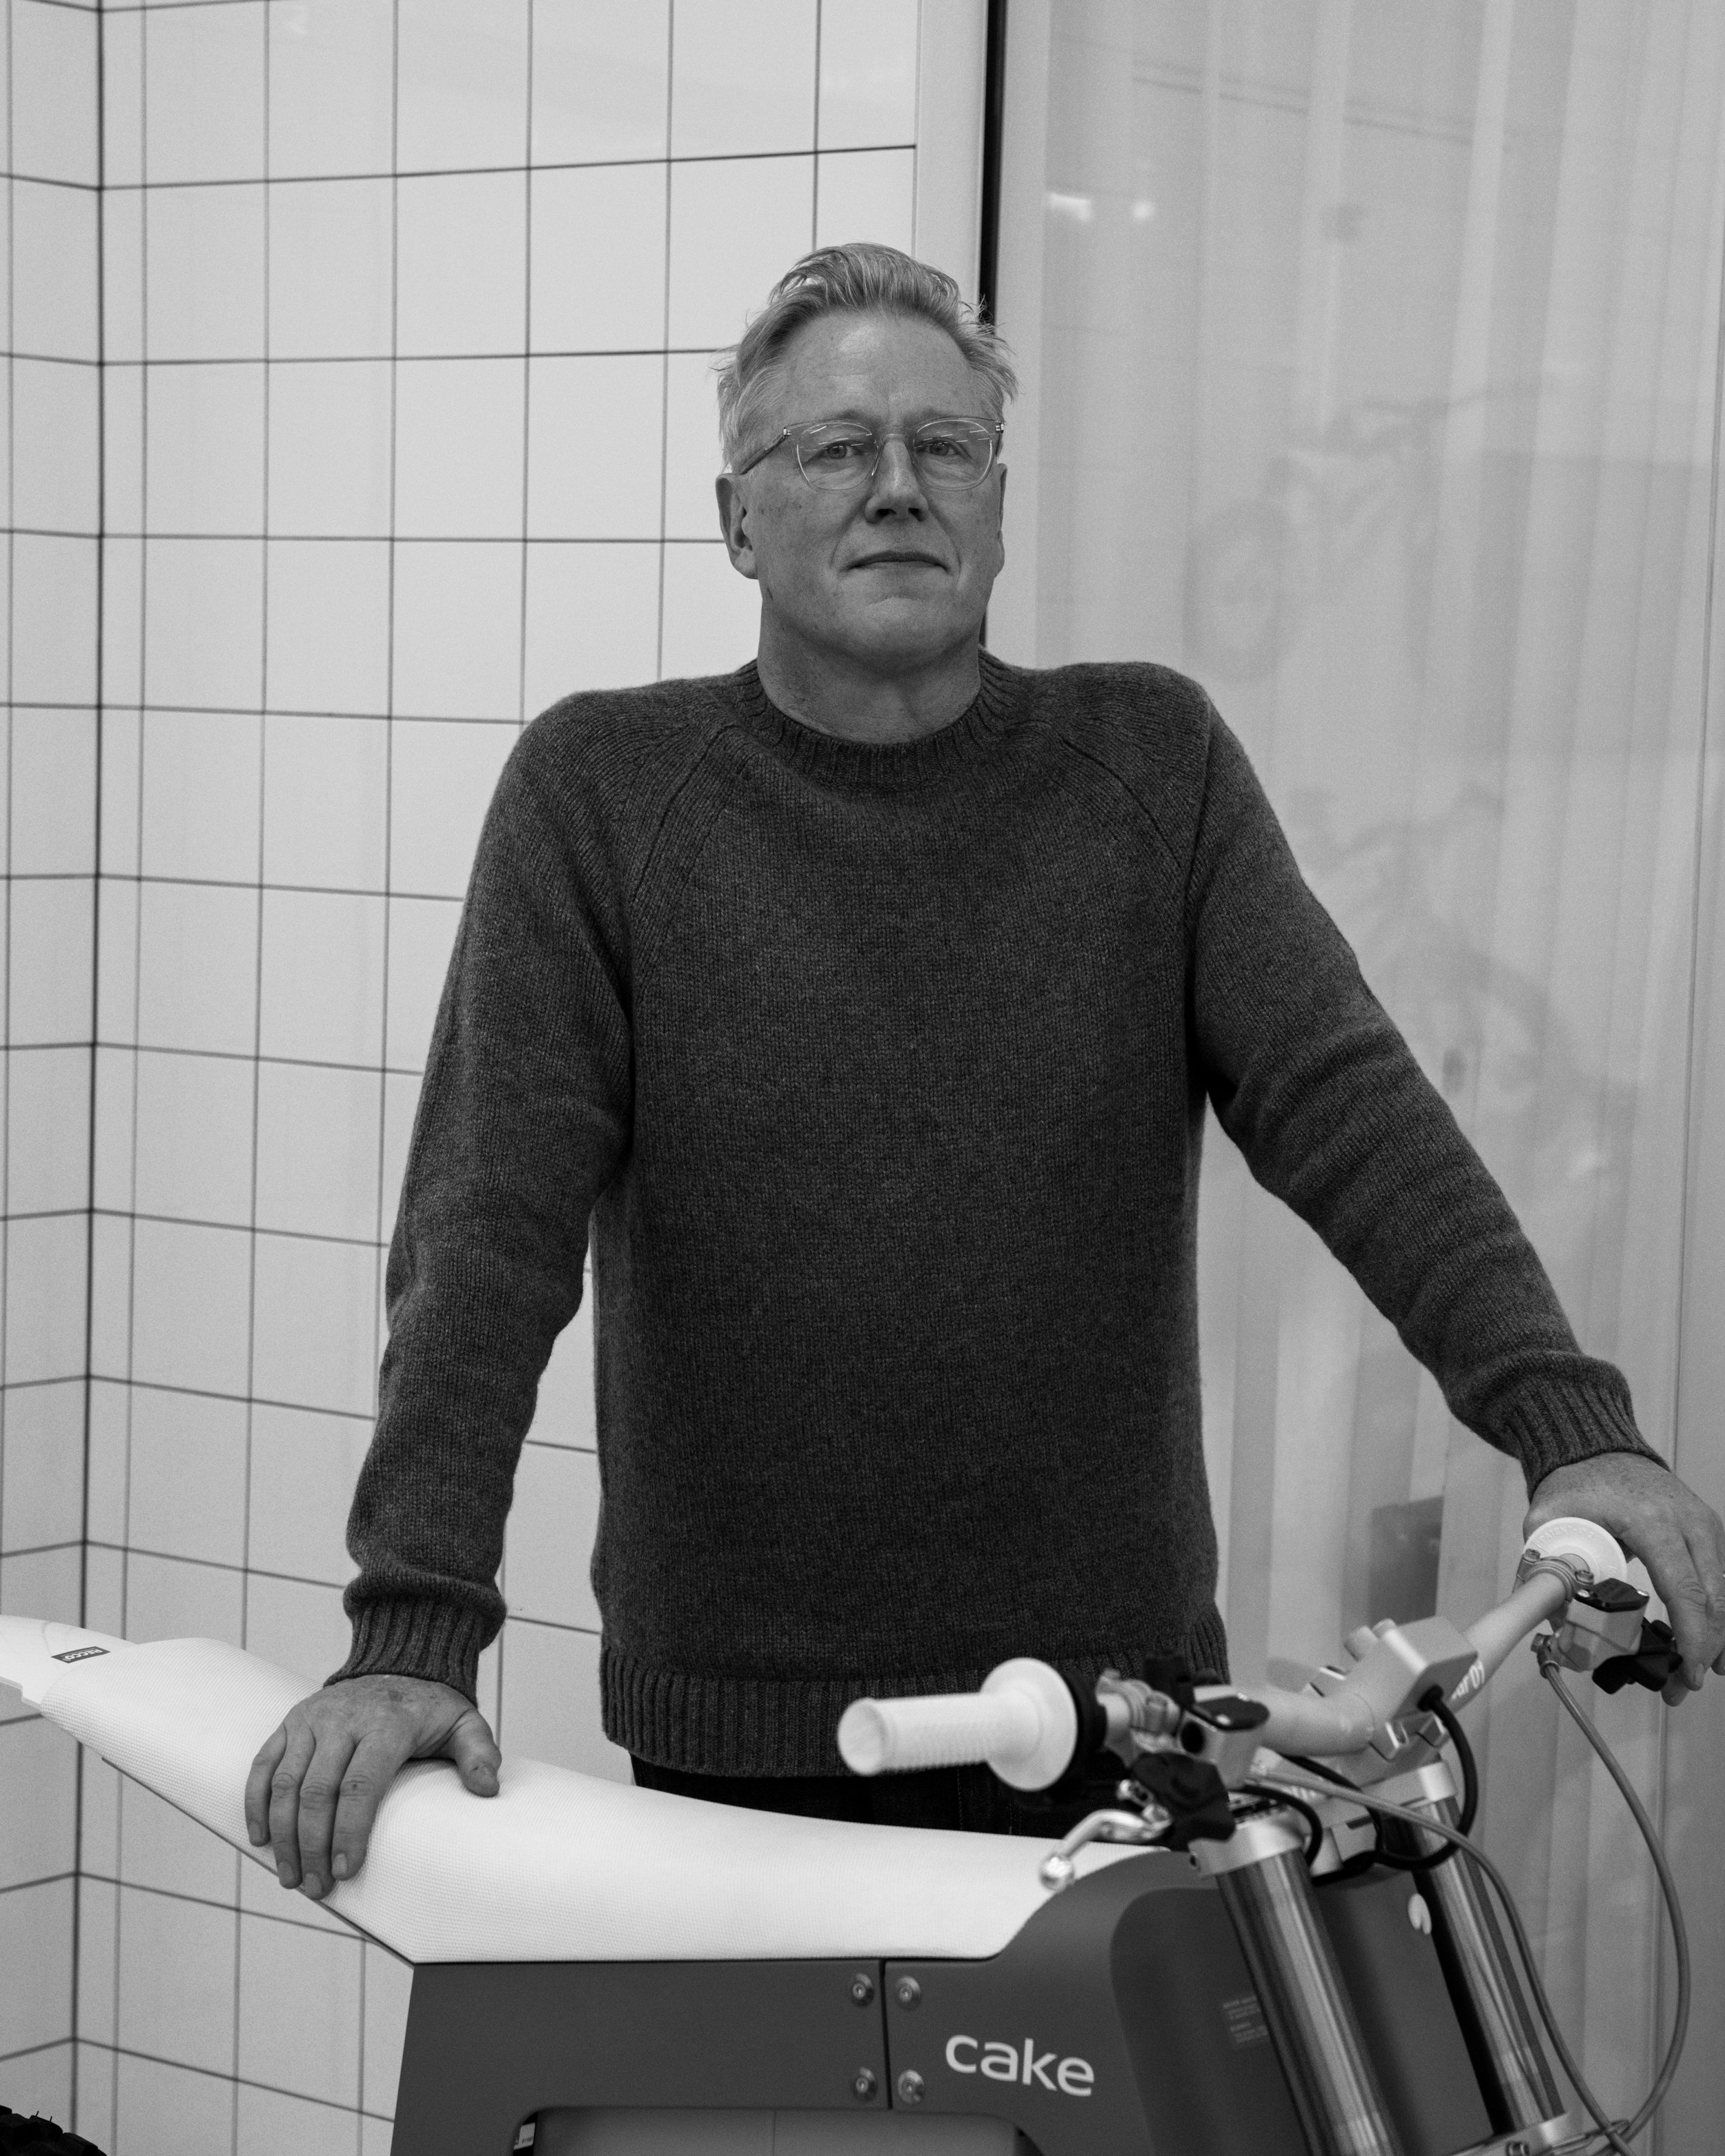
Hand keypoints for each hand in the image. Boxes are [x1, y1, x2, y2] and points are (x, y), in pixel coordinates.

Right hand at [244, 1674, 499, 1898]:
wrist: (399, 1662)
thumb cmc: (430, 1707)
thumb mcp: (464, 1723)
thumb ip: (478, 1753)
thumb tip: (487, 1789)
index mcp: (387, 1725)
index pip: (361, 1785)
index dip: (349, 1831)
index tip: (346, 1870)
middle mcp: (343, 1720)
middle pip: (317, 1792)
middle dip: (312, 1846)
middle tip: (316, 1887)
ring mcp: (312, 1720)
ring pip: (285, 1784)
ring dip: (283, 1836)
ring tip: (291, 1877)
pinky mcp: (291, 1722)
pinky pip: (264, 1765)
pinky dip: (256, 1803)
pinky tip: (261, 1839)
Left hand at [1525, 1452, 1724, 1702]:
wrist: (1598, 1448)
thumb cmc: (1576, 1483)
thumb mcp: (1549, 1517)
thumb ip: (1548, 1563)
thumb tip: (1551, 1614)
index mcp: (1652, 1521)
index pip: (1684, 1587)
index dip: (1692, 1635)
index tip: (1688, 1671)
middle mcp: (1689, 1522)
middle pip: (1714, 1597)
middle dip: (1705, 1648)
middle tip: (1683, 1687)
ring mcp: (1705, 1525)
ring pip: (1724, 1591)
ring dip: (1714, 1636)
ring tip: (1690, 1674)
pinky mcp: (1709, 1532)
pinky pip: (1720, 1580)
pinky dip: (1714, 1614)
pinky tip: (1704, 1645)